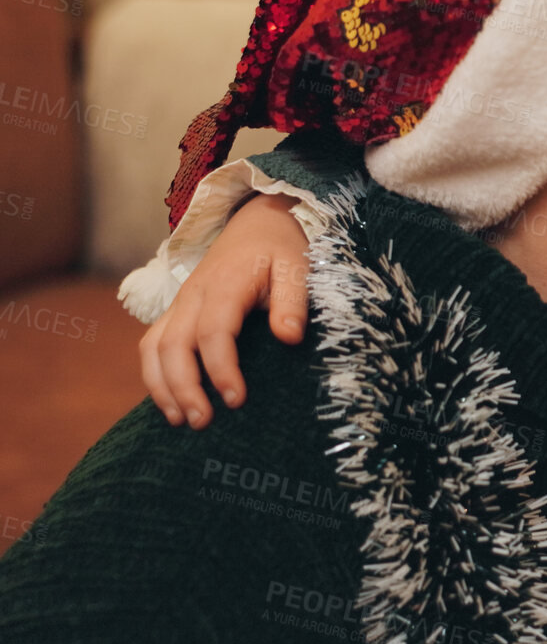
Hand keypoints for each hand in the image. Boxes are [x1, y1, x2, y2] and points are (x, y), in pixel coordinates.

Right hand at [138, 194, 310, 427]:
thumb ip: (293, 301)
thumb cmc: (282, 248)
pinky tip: (171, 402)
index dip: (221, 368)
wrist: (259, 222)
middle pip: (173, 345)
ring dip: (161, 386)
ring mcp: (180, 303)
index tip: (236, 399)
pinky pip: (153, 344)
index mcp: (225, 284)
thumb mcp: (297, 267)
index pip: (213, 331)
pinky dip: (155, 374)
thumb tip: (290, 338)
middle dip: (183, 387)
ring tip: (181, 421)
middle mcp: (193, 295)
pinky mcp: (177, 312)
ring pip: (153, 347)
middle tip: (202, 422)